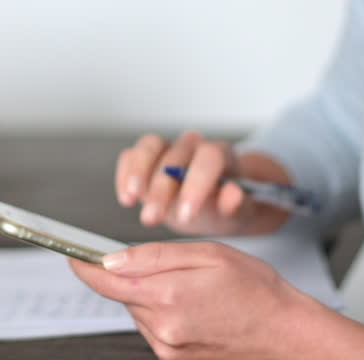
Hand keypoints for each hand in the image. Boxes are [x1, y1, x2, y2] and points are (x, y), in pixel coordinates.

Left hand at [70, 241, 321, 359]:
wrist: (287, 335)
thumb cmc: (257, 290)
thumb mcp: (209, 254)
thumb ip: (155, 256)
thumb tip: (112, 260)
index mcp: (168, 296)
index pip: (106, 282)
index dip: (85, 266)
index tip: (74, 255)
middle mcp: (162, 329)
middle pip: (125, 294)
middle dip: (137, 276)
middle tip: (172, 266)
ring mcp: (169, 350)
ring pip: (141, 311)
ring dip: (153, 296)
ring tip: (195, 290)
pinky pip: (156, 330)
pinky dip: (166, 314)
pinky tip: (197, 308)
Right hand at [116, 131, 288, 235]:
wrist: (211, 206)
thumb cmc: (224, 208)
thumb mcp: (237, 214)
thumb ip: (235, 205)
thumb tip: (233, 194)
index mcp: (221, 155)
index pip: (209, 158)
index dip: (197, 184)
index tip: (187, 214)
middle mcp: (194, 145)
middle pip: (176, 155)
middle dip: (161, 189)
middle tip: (152, 218)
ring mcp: (169, 148)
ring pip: (149, 146)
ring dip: (137, 172)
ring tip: (130, 199)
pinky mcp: (147, 156)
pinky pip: (131, 155)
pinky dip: (125, 174)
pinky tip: (126, 197)